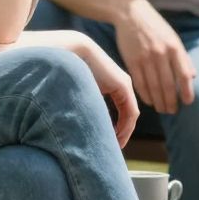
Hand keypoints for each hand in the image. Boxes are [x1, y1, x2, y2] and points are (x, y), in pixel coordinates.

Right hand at [33, 31, 139, 146]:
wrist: (71, 50)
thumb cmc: (68, 69)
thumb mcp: (79, 92)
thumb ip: (83, 106)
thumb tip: (73, 125)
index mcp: (110, 85)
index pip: (118, 112)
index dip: (114, 130)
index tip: (105, 143)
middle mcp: (120, 85)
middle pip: (125, 116)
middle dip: (119, 134)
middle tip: (111, 150)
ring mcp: (124, 85)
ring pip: (129, 116)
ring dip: (123, 133)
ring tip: (114, 147)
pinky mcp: (124, 86)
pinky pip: (130, 112)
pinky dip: (125, 127)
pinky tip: (117, 138)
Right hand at [114, 0, 197, 113]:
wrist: (131, 13)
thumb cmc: (156, 27)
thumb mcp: (173, 37)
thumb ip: (183, 57)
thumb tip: (193, 76)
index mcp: (174, 47)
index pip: (183, 75)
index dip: (187, 91)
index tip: (187, 102)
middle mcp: (160, 53)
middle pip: (167, 85)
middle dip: (171, 102)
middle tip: (172, 111)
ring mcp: (145, 57)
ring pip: (153, 87)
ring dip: (158, 102)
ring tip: (162, 109)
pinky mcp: (131, 60)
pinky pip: (140, 83)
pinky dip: (145, 95)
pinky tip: (149, 101)